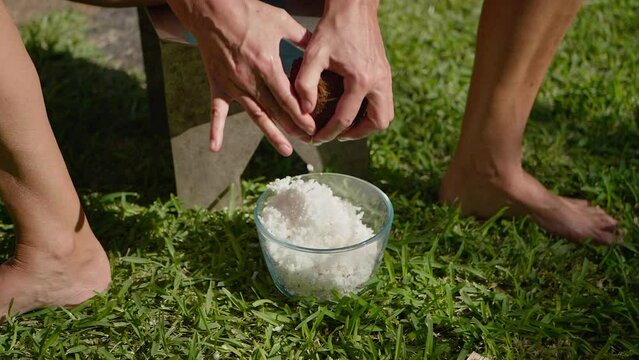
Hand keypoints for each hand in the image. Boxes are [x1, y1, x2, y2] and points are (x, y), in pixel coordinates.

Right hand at [167, 0, 314, 155]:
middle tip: (309, 140)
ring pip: (255, 115)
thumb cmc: (248, 12)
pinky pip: (216, 110)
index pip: (288, 98)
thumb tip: (322, 51)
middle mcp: (250, 80)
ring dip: (271, 134)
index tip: (314, 127)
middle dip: (293, 127)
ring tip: (286, 150)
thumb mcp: (281, 21)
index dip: (302, 115)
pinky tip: (214, 147)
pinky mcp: (218, 84)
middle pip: (276, 111)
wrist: (212, 9)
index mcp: (266, 65)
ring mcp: (233, 85)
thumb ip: (303, 38)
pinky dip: (215, 129)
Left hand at [294, 0, 393, 142]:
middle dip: (357, 133)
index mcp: (361, 79)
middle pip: (377, 123)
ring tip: (346, 125)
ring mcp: (385, 77)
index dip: (329, 132)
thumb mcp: (313, 54)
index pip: (346, 118)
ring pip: (385, 114)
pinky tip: (352, 108)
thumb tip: (305, 110)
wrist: (354, 6)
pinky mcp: (385, 72)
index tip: (316, 138)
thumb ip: (305, 83)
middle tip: (337, 134)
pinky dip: (371, 111)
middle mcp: (378, 81)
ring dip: (367, 124)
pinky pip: (385, 102)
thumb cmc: (332, 28)